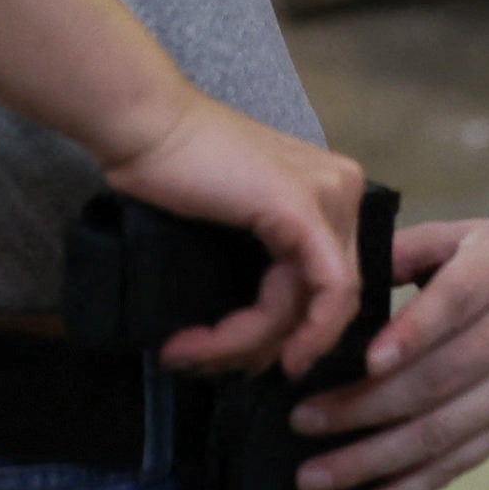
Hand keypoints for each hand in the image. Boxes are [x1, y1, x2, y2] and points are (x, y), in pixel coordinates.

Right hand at [101, 94, 363, 379]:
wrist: (144, 127)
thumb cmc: (171, 169)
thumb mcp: (239, 221)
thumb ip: (268, 265)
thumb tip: (270, 345)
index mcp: (333, 190)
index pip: (331, 285)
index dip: (292, 336)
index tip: (238, 363)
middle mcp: (345, 190)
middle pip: (325, 302)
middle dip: (264, 346)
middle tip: (202, 362)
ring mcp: (332, 197)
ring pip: (310, 308)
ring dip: (243, 343)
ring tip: (187, 352)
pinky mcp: (307, 211)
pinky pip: (318, 295)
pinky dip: (265, 332)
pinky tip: (219, 348)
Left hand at [290, 215, 488, 489]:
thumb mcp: (477, 233)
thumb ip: (411, 249)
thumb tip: (339, 278)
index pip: (456, 303)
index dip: (413, 334)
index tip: (367, 361)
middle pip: (439, 378)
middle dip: (366, 408)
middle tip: (303, 423)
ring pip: (444, 431)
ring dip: (375, 461)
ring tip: (316, 477)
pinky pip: (460, 463)